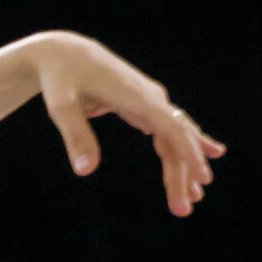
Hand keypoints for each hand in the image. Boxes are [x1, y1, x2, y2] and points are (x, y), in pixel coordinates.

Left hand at [24, 32, 224, 216]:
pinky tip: (194, 166)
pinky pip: (167, 131)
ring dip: (185, 166)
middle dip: (185, 172)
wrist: (64, 53)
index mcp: (137, 97)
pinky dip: (179, 151)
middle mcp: (151, 98)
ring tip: (193, 199)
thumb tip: (85, 171)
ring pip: (175, 137)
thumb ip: (75, 136)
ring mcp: (151, 100)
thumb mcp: (61, 106)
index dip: (188, 154)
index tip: (201, 179)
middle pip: (177, 138)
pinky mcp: (144, 105)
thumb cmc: (60, 79)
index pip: (171, 129)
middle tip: (186, 209)